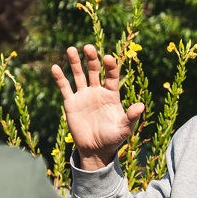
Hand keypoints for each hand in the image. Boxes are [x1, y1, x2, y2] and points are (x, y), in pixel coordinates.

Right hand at [51, 44, 144, 169]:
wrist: (95, 150)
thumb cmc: (113, 139)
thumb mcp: (124, 129)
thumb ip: (131, 117)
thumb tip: (141, 105)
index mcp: (112, 94)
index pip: (111, 75)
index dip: (110, 66)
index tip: (107, 58)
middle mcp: (97, 91)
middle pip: (95, 70)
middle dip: (92, 59)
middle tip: (88, 47)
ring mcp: (84, 96)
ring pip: (79, 75)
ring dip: (75, 62)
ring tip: (71, 49)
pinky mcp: (71, 102)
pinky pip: (65, 87)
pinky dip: (60, 77)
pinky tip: (55, 67)